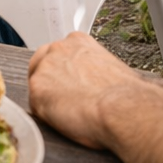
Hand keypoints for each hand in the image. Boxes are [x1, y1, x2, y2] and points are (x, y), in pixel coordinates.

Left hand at [28, 32, 146, 149]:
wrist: (124, 108)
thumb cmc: (126, 96)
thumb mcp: (112, 69)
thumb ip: (94, 69)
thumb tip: (97, 83)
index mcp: (78, 42)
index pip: (59, 55)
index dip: (63, 74)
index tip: (71, 86)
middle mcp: (58, 49)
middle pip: (41, 65)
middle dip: (51, 84)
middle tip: (67, 103)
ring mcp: (45, 67)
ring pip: (38, 87)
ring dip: (49, 101)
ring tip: (71, 115)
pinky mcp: (37, 89)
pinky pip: (36, 107)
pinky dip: (48, 117)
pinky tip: (66, 121)